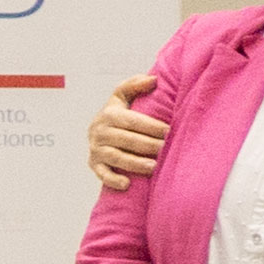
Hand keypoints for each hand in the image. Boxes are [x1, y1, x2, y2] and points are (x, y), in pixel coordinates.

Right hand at [86, 71, 165, 188]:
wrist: (98, 131)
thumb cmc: (118, 114)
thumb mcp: (122, 97)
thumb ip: (134, 85)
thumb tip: (153, 79)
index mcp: (109, 114)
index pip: (131, 120)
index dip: (150, 125)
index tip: (168, 130)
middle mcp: (99, 132)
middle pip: (125, 140)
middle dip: (147, 145)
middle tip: (166, 149)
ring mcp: (96, 149)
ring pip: (116, 157)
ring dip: (135, 163)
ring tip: (154, 167)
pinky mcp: (94, 164)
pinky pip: (102, 174)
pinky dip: (112, 179)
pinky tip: (127, 184)